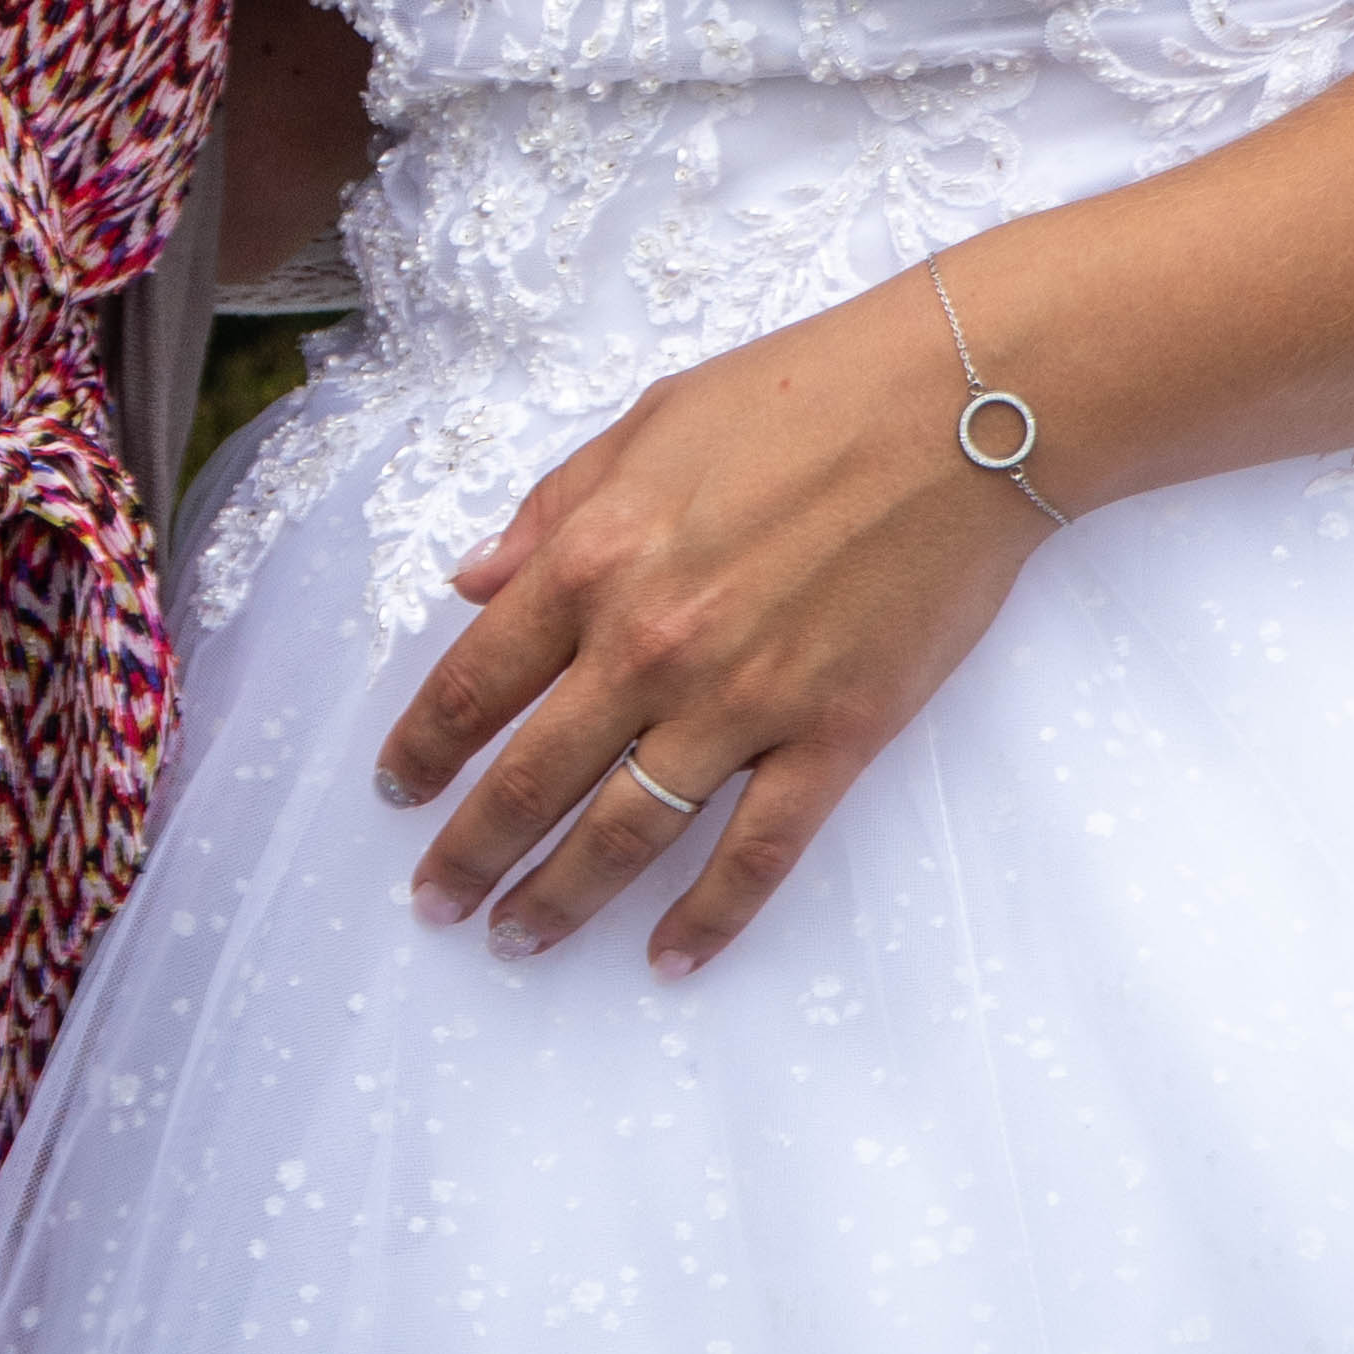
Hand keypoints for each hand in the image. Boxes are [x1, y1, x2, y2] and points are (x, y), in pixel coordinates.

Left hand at [375, 267, 1040, 970]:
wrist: (959, 411)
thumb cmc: (800, 394)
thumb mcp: (645, 426)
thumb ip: (550, 513)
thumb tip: (469, 585)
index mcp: (591, 562)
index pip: (474, 684)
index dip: (422, 750)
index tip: (394, 792)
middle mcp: (651, 646)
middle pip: (531, 781)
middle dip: (470, 854)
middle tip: (434, 904)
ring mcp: (743, 703)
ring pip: (626, 834)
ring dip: (560, 900)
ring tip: (515, 943)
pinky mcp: (833, 739)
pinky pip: (757, 854)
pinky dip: (708, 918)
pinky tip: (669, 959)